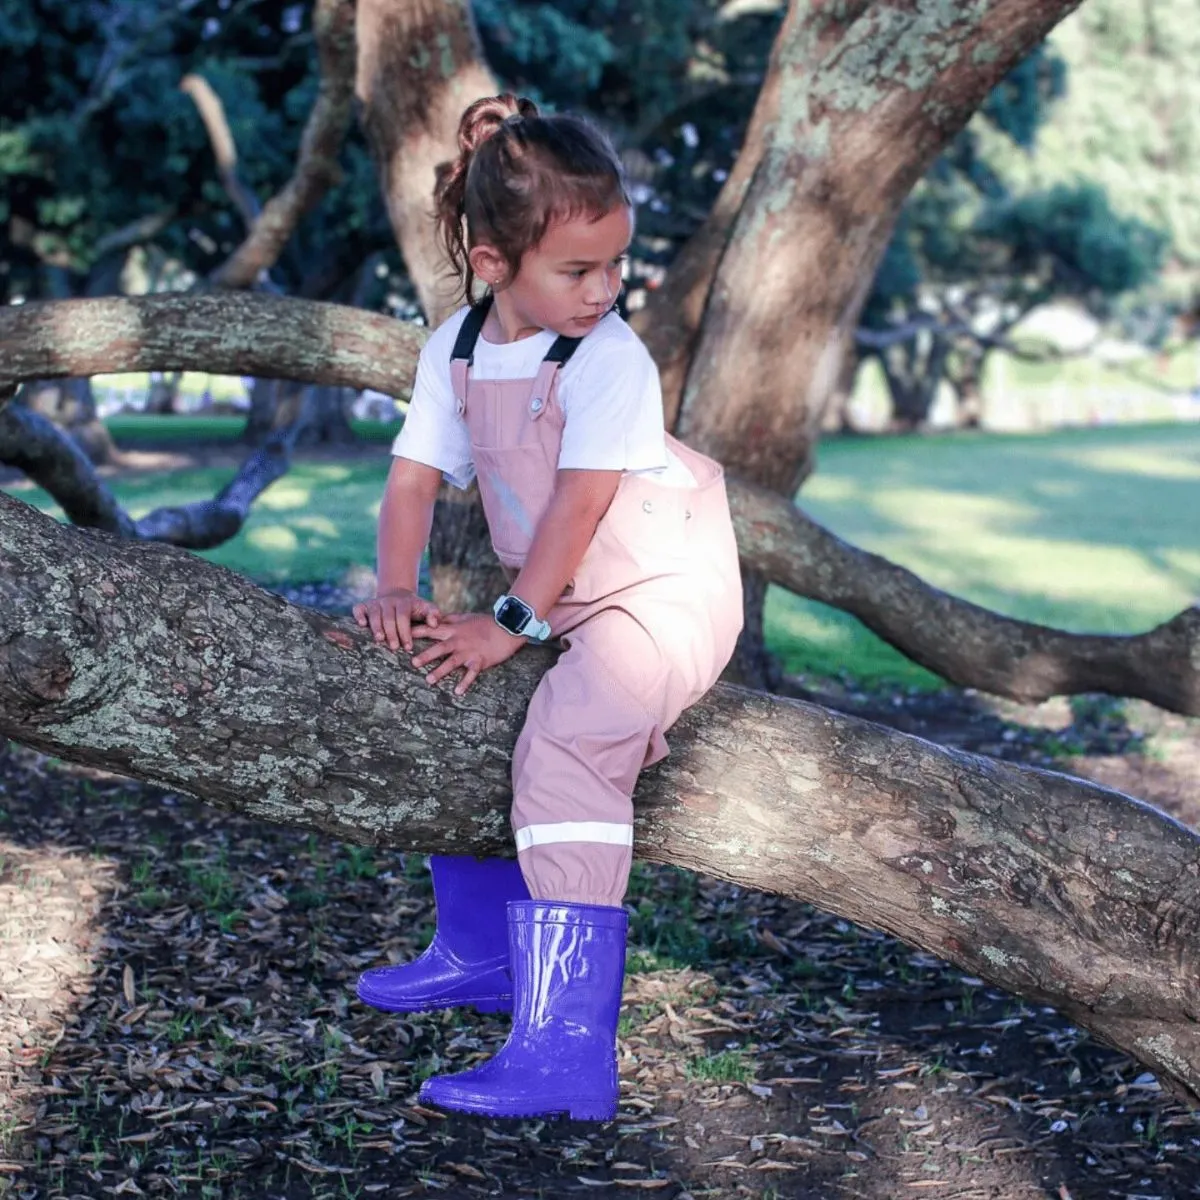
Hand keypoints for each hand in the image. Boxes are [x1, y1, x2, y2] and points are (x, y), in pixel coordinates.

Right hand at [352, 589, 441, 652]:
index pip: (403, 617)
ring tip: (380, 639)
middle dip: (391, 633)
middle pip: (388, 617)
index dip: (405, 632)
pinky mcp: (365, 605)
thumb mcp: (426, 608)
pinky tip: (361, 625)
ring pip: (374, 613)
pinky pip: (358, 608)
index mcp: (404, 602)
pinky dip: (358, 615)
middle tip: (395, 647)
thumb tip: (434, 624)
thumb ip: (433, 614)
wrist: (398, 596)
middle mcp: (388, 601)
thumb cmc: (415, 608)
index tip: (408, 647)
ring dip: (376, 627)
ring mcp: (375, 602)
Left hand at [410, 612, 524, 694]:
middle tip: (412, 663)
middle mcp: (459, 640)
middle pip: (439, 648)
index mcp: (454, 629)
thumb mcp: (466, 617)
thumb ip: (450, 620)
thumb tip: (436, 618)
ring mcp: (469, 651)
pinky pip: (471, 674)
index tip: (403, 635)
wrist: (507, 628)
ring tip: (429, 680)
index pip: (432, 630)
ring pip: (452, 662)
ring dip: (440, 671)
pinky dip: (464, 683)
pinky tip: (457, 692)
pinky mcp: (480, 660)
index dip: (417, 632)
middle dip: (425, 656)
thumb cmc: (487, 622)